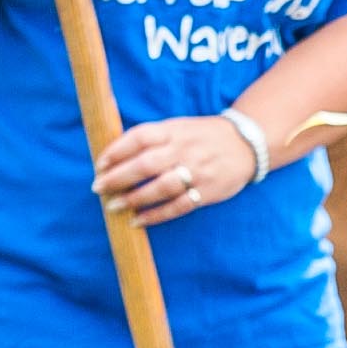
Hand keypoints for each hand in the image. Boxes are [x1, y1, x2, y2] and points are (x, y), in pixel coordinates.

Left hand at [96, 113, 263, 227]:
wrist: (248, 144)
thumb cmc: (204, 136)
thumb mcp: (180, 127)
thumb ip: (152, 137)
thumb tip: (115, 156)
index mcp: (175, 131)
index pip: (140, 138)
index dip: (116, 151)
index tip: (100, 165)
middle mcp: (184, 150)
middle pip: (145, 165)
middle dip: (118, 178)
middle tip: (98, 188)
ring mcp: (197, 172)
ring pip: (160, 188)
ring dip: (134, 198)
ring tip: (114, 206)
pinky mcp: (207, 192)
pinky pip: (178, 206)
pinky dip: (156, 215)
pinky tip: (138, 220)